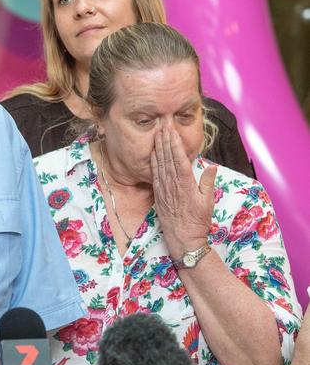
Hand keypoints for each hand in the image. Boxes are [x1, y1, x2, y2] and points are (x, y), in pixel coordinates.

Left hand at [150, 125, 216, 257]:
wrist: (183, 239)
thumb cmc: (198, 221)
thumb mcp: (207, 201)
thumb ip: (208, 182)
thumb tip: (212, 165)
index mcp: (186, 184)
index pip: (179, 158)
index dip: (174, 143)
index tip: (171, 130)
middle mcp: (172, 184)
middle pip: (167, 157)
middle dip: (165, 140)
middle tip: (162, 125)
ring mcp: (163, 189)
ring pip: (160, 164)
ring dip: (158, 148)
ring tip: (157, 134)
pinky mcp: (158, 194)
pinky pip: (155, 174)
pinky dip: (153, 162)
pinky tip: (153, 153)